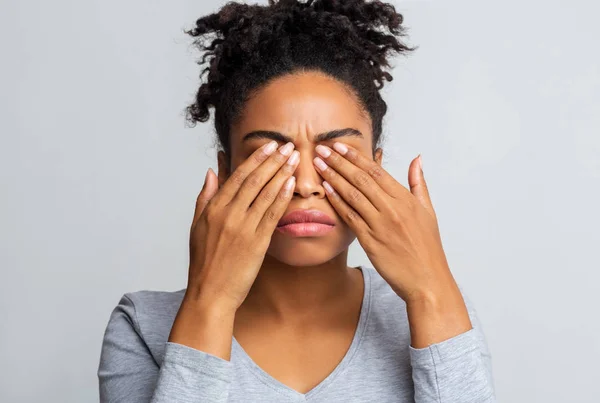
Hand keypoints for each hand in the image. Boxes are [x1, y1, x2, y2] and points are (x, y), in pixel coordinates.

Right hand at [186, 141, 299, 311]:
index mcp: (213, 209)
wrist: (210, 293)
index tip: (269, 146)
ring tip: (295, 159)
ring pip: (265, 193)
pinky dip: (283, 196)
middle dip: (273, 160)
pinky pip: (272, 214)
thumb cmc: (204, 263)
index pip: (238, 176)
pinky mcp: (257, 242)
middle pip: (254, 180)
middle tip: (288, 145)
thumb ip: (205, 197)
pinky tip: (292, 184)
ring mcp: (243, 228)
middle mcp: (228, 214)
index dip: (255, 159)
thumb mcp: (197, 226)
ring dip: (282, 173)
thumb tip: (212, 172)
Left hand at [312, 142, 455, 303]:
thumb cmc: (427, 247)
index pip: (377, 171)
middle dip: (339, 162)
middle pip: (361, 179)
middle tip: (322, 149)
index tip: (340, 146)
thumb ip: (418, 183)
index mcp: (405, 199)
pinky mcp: (371, 241)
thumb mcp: (428, 211)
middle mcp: (392, 209)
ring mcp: (380, 225)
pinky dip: (338, 202)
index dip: (356, 157)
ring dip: (334, 177)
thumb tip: (416, 159)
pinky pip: (350, 217)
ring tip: (319, 165)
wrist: (427, 280)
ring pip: (353, 195)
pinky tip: (327, 190)